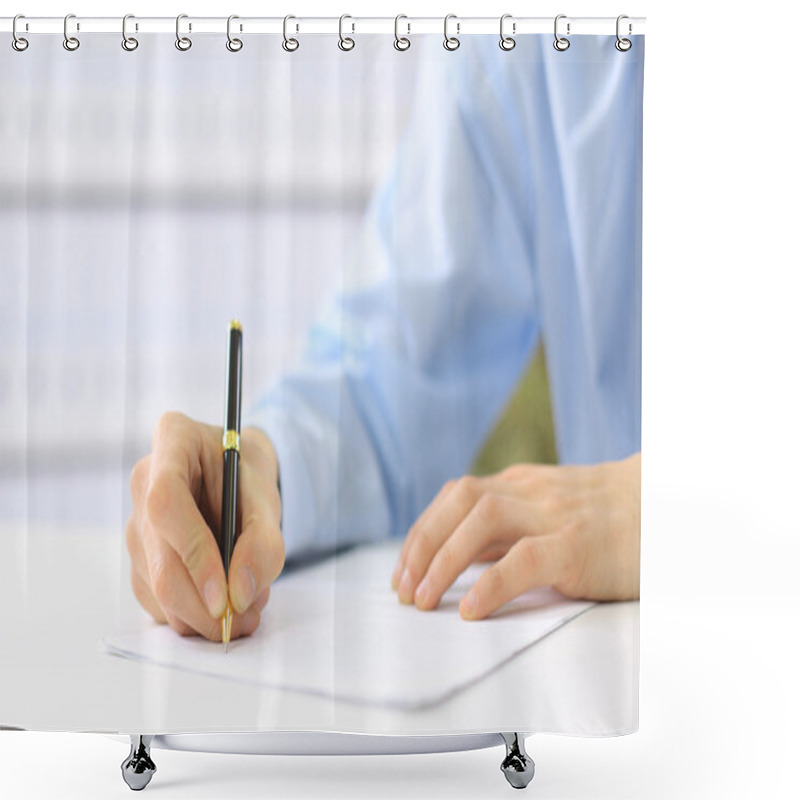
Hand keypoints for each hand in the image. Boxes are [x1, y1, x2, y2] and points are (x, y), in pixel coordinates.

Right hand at [126, 412, 283, 640]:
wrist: (237, 480)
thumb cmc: (248, 479)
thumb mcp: (268, 498)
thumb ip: (264, 542)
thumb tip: (241, 593)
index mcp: (173, 441)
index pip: (166, 502)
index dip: (194, 552)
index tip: (225, 596)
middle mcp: (143, 480)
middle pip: (159, 558)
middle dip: (202, 603)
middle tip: (244, 620)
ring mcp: (135, 521)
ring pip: (157, 588)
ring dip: (204, 614)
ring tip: (248, 603)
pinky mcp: (139, 558)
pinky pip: (158, 602)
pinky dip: (193, 615)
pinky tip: (226, 601)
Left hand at [391, 454, 639, 618]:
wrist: (670, 512)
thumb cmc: (608, 523)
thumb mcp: (550, 515)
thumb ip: (510, 530)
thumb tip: (460, 559)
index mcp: (521, 484)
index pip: (456, 495)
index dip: (422, 531)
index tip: (402, 570)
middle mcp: (530, 491)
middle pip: (458, 500)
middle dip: (420, 543)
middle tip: (403, 589)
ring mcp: (554, 514)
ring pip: (481, 520)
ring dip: (442, 560)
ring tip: (423, 599)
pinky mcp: (578, 545)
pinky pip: (524, 559)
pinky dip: (490, 584)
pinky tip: (470, 609)